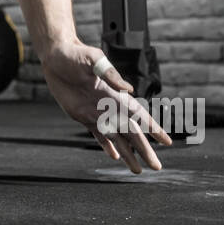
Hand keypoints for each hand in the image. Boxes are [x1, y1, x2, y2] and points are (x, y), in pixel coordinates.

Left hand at [42, 42, 171, 172]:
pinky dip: (107, 146)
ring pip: (117, 138)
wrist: (55, 56)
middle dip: (145, 149)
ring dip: (128, 154)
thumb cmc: (76, 54)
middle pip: (131, 132)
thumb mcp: (93, 59)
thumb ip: (110, 75)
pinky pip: (97, 135)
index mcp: (116, 94)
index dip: (154, 128)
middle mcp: (109, 106)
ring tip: (138, 170)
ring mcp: (96, 112)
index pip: (140, 115)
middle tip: (157, 166)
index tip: (167, 141)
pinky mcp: (82, 115)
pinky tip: (116, 157)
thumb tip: (128, 90)